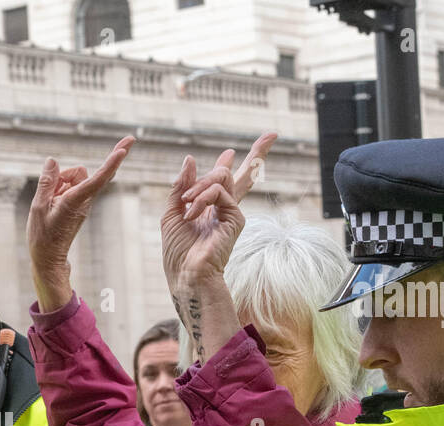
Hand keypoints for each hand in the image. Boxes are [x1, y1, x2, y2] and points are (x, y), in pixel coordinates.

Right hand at [27, 136, 134, 312]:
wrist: (49, 258)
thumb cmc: (42, 236)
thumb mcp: (38, 208)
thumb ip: (46, 182)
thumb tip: (53, 161)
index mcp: (75, 202)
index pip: (98, 178)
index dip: (111, 162)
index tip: (125, 148)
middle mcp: (84, 201)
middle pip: (80, 171)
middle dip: (65, 174)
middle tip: (51, 194)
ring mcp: (83, 202)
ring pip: (74, 178)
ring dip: (59, 183)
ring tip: (49, 204)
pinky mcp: (79, 204)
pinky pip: (70, 187)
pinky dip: (60, 190)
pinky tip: (52, 204)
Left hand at [160, 132, 276, 289]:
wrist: (186, 273)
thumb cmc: (177, 250)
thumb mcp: (172, 212)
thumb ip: (180, 187)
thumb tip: (190, 159)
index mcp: (208, 207)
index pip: (222, 182)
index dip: (226, 164)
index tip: (230, 152)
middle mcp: (223, 208)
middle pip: (244, 174)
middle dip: (259, 152)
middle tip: (271, 135)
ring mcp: (231, 211)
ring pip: (223, 176)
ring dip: (198, 185)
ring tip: (186, 202)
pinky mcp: (236, 217)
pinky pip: (219, 191)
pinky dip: (201, 198)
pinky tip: (191, 212)